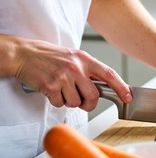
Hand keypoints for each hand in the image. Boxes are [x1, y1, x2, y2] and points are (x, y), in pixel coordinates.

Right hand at [12, 37, 131, 110]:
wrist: (25, 54)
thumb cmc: (51, 56)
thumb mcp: (74, 57)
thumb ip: (88, 70)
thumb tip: (103, 86)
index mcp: (85, 59)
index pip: (109, 74)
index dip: (121, 87)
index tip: (127, 96)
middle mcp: (76, 67)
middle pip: (93, 96)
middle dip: (89, 103)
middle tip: (82, 101)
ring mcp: (63, 77)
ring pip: (76, 102)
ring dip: (69, 101)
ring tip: (62, 88)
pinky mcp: (51, 86)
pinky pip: (60, 103)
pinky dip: (56, 101)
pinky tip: (52, 89)